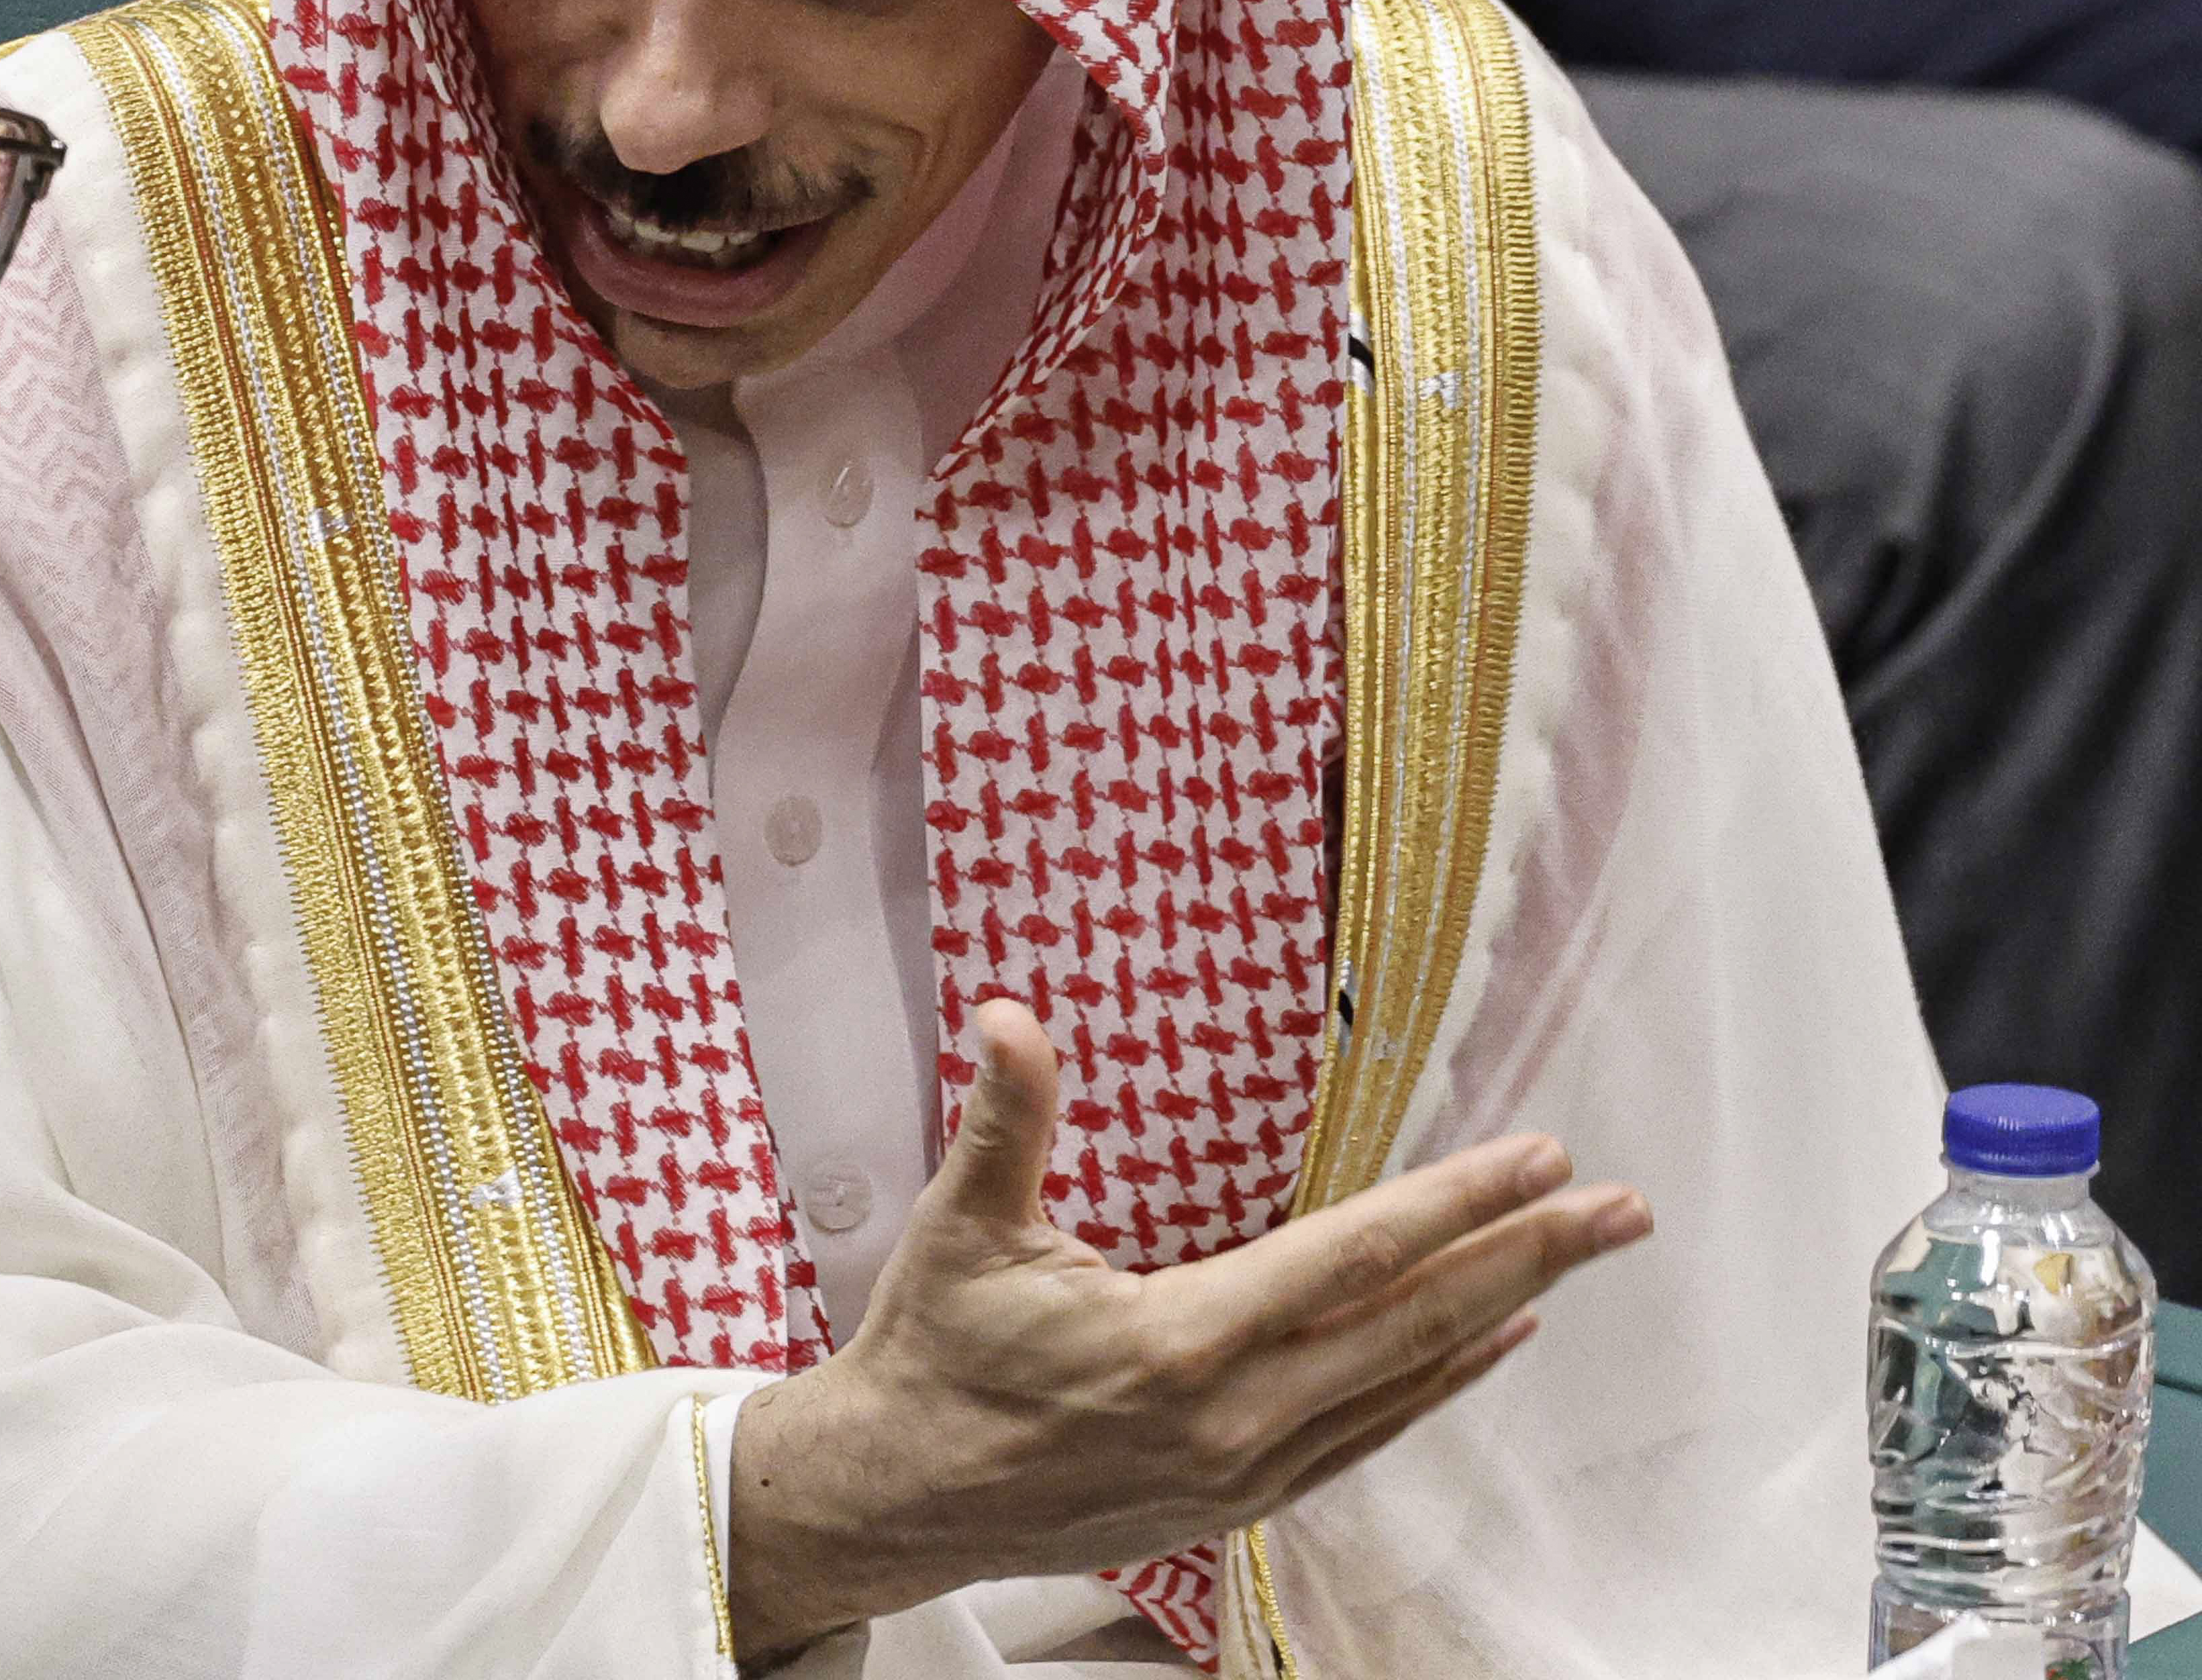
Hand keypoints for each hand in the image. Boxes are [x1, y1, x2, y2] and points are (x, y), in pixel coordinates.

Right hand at [722, 1001, 1651, 1667]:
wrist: (898, 1495)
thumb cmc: (933, 1355)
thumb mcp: (959, 1228)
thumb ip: (1005, 1120)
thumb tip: (1012, 1017)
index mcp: (1179, 1343)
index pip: (1354, 1257)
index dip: (1456, 1203)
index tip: (1539, 1158)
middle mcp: (1234, 1416)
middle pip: (1416, 1323)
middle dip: (1528, 1256)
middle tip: (1618, 1209)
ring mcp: (1245, 1468)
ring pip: (1406, 1382)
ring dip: (1500, 1314)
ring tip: (1572, 1261)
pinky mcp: (1239, 1499)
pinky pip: (1368, 1433)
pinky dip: (1436, 1383)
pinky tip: (1484, 1345)